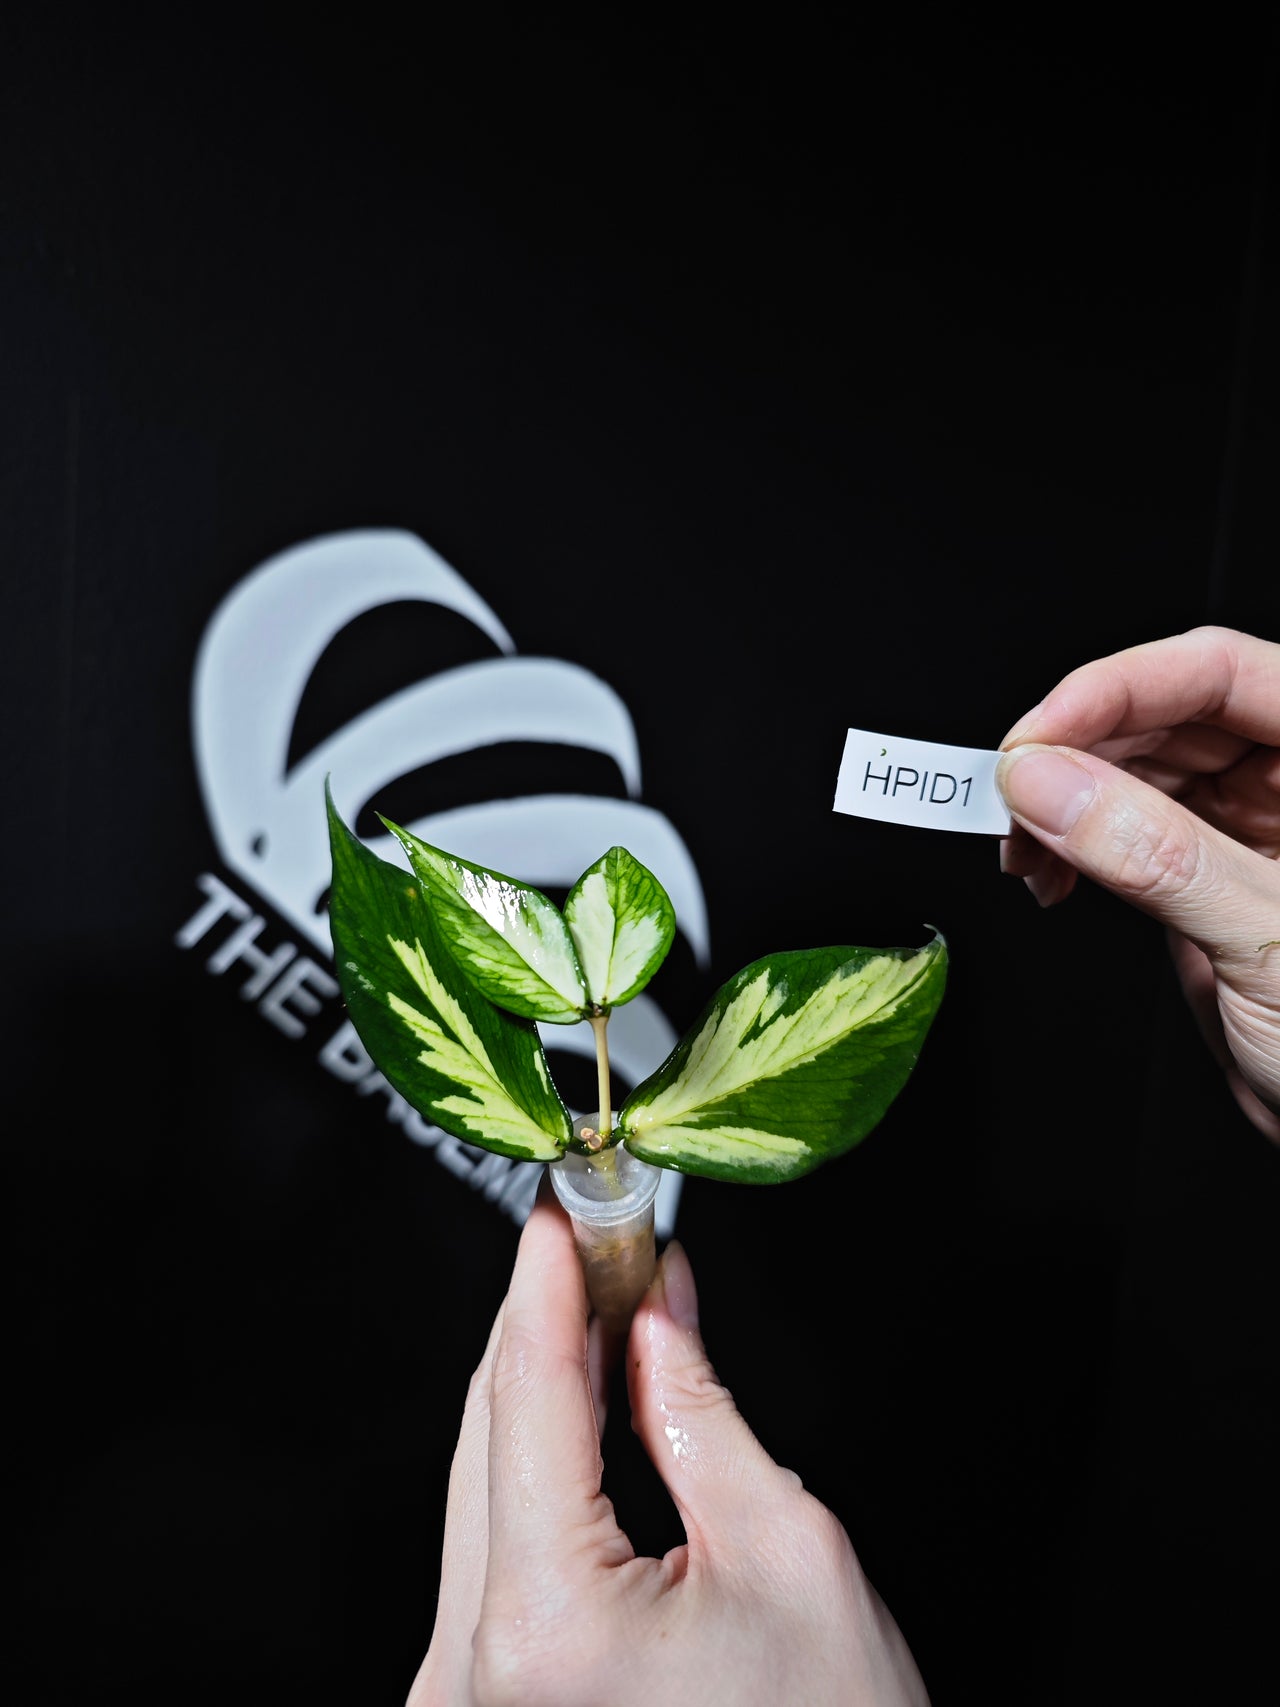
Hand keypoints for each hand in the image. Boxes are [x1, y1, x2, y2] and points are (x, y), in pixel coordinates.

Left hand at [407, 1175, 929, 1706]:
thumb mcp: (791, 1552)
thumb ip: (700, 1412)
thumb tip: (656, 1306)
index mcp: (545, 1627)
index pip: (526, 1393)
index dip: (544, 1279)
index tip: (561, 1206)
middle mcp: (471, 1677)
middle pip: (489, 1436)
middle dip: (544, 1326)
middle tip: (602, 1242)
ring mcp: (463, 1705)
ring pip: (482, 1491)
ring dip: (540, 1394)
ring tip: (603, 1310)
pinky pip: (491, 1555)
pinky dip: (537, 1473)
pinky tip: (582, 1416)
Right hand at [995, 624, 1279, 1140]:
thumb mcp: (1269, 939)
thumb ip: (1155, 852)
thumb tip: (1048, 779)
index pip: (1220, 672)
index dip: (1119, 687)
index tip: (1037, 735)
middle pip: (1169, 714)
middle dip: (1077, 746)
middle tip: (1013, 793)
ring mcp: (1254, 833)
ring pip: (1138, 771)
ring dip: (1063, 798)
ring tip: (1022, 844)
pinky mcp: (1211, 885)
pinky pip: (1128, 834)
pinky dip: (1073, 846)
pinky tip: (1047, 872)